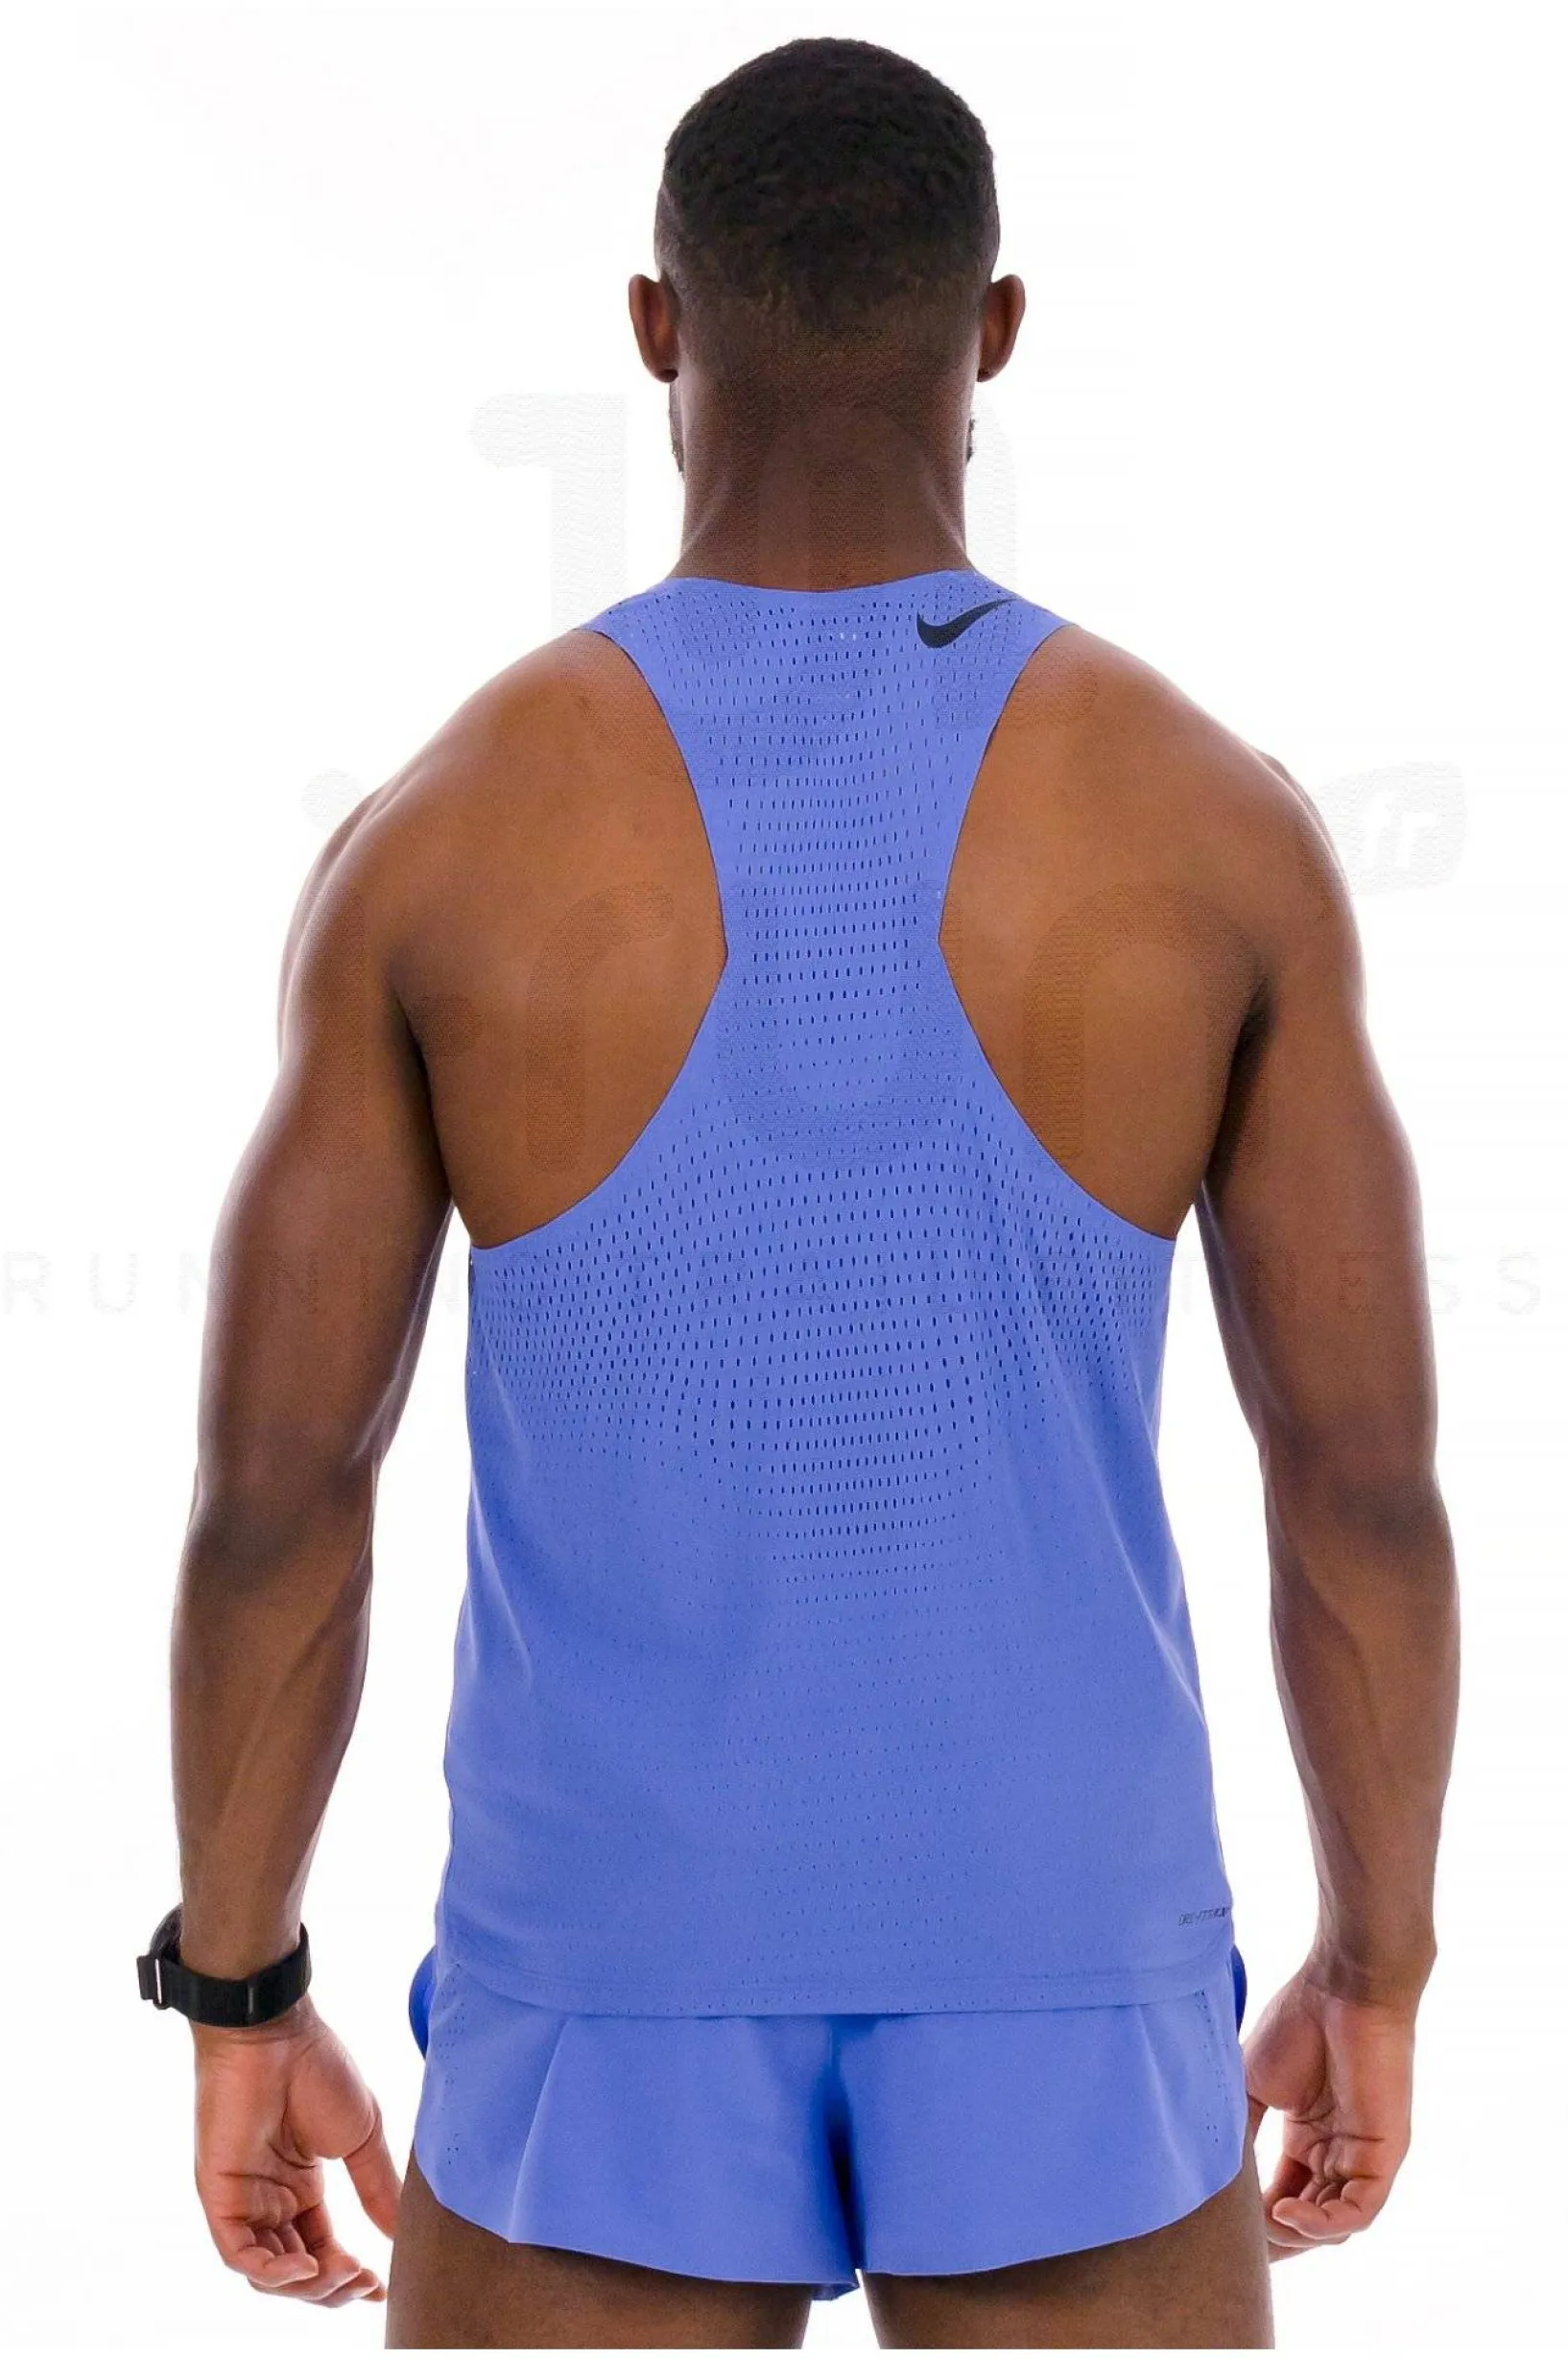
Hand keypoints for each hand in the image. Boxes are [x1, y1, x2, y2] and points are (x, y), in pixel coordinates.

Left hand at [191, 1994, 401, 2302]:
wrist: (277, 2033)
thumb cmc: (318, 2069)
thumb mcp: (361, 2136)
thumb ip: (377, 2188)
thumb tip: (401, 2235)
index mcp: (300, 2187)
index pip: (321, 2250)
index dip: (348, 2276)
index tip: (381, 2288)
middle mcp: (269, 2201)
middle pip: (296, 2272)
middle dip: (332, 2288)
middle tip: (365, 2283)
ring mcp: (242, 2201)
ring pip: (267, 2274)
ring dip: (307, 2286)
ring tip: (345, 2273)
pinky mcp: (219, 2197)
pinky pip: (238, 2254)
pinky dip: (271, 2273)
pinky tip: (306, 2269)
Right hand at [1242, 1964, 1415, 2260]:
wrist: (1342, 1988)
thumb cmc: (1297, 2023)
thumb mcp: (1252, 2085)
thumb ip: (1240, 2133)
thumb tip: (1209, 2178)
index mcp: (1308, 2140)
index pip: (1283, 2199)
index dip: (1255, 2222)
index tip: (1220, 2233)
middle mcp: (1336, 2155)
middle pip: (1308, 2222)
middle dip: (1274, 2239)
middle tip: (1238, 2246)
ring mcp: (1361, 2158)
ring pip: (1333, 2225)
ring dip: (1296, 2234)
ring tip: (1264, 2220)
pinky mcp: (1384, 2156)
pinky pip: (1359, 2211)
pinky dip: (1324, 2223)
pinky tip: (1288, 2210)